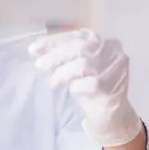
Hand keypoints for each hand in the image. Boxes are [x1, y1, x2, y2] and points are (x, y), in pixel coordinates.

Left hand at [28, 28, 142, 146]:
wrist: (111, 113)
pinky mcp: (114, 86)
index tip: (33, 49)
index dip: (52, 41)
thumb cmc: (89, 86)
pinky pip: (90, 84)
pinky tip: (73, 91)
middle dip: (55, 56)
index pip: (74, 36)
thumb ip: (61, 57)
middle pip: (79, 47)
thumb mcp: (73, 67)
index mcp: (100, 41)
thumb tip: (36, 50)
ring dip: (63, 73)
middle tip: (39, 65)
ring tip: (53, 82)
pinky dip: (77, 87)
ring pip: (84, 65)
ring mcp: (115, 68)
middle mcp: (111, 50)